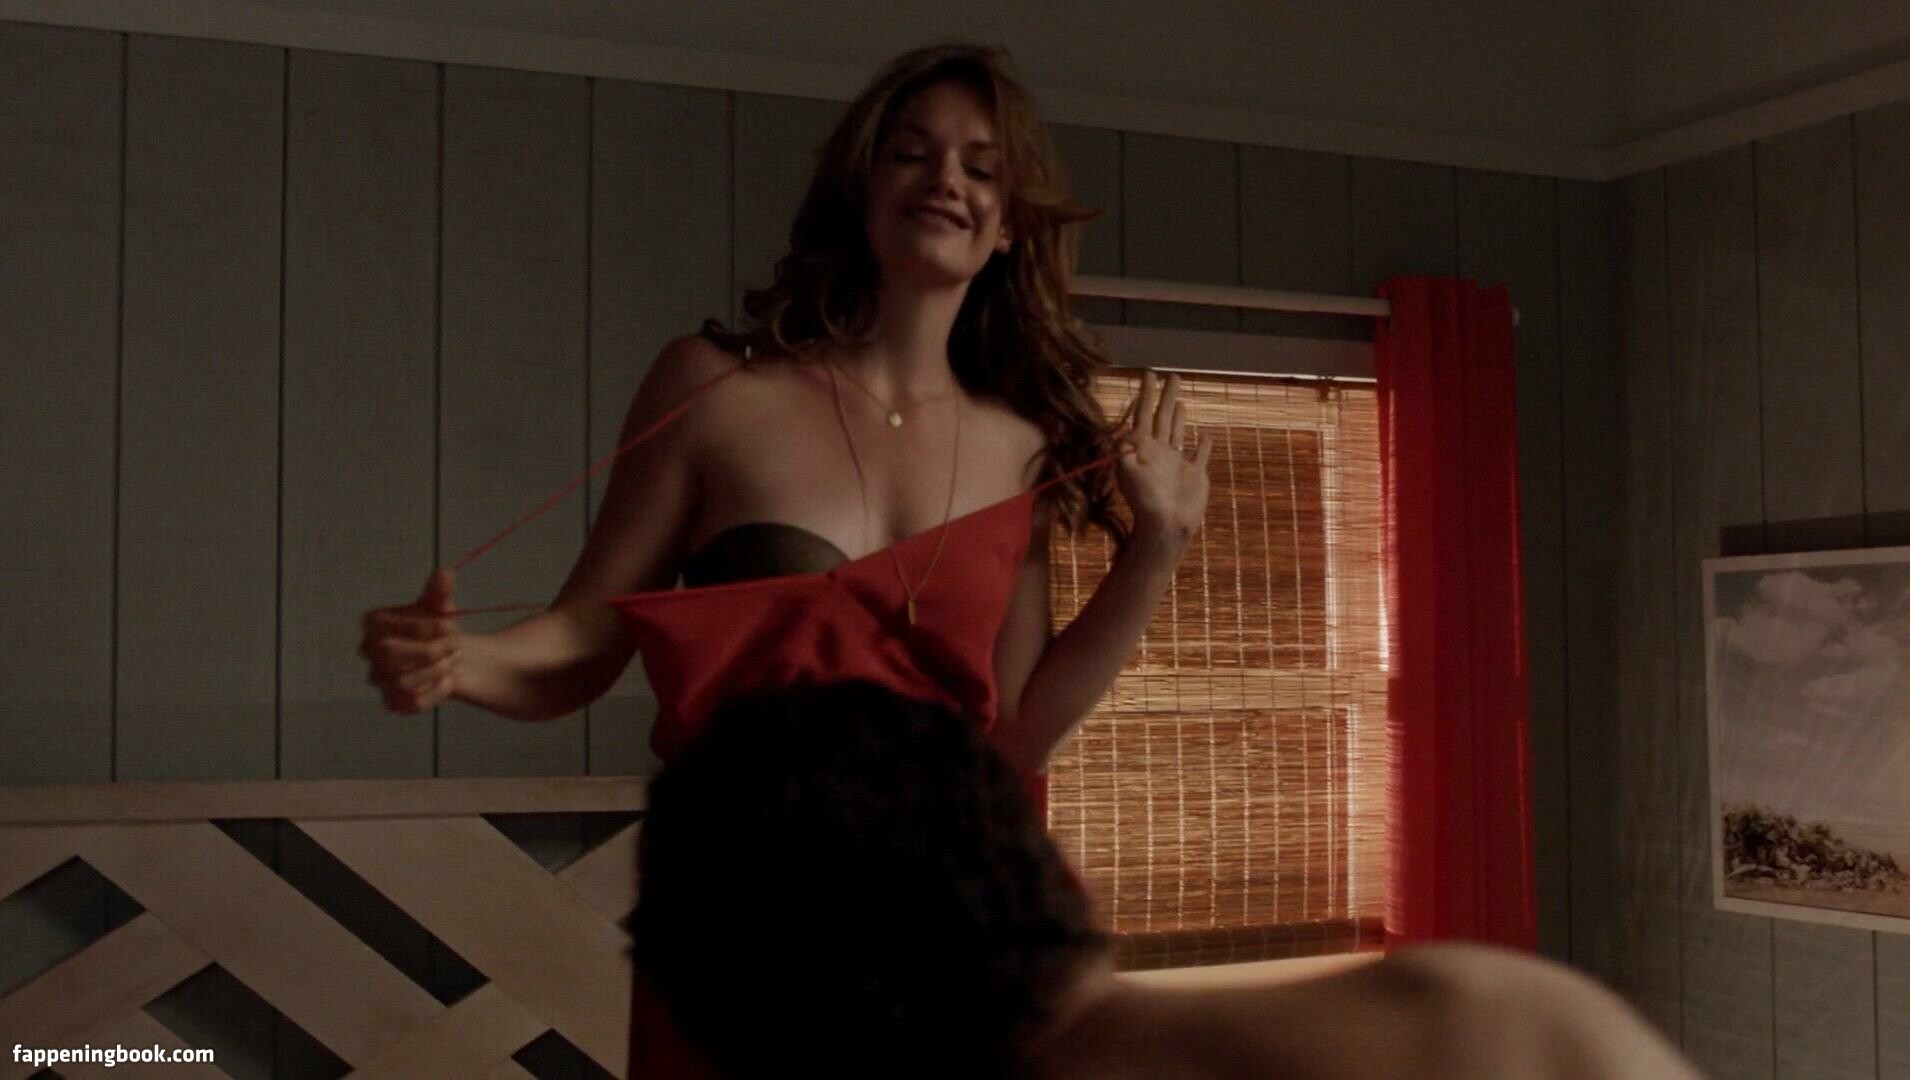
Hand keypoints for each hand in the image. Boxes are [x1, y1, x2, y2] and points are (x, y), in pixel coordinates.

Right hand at [359, 569, 462, 713]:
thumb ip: (440, 592)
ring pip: (402, 682)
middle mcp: (368, 652)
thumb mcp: (439, 605)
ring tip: (454, 661)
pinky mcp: (392, 701)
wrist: (446, 653)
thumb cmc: (436, 625)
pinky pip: (411, 704)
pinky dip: (435, 694)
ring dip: (437, 671)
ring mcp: (378, 679)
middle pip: (391, 656)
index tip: (453, 626)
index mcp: (374, 623)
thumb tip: (444, 574)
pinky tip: (448, 682)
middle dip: (431, 651)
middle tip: (456, 646)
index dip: (428, 628)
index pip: (396, 628)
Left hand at [1115, 370, 1212, 552]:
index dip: (1146, 393)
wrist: (1165, 526)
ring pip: (1178, 431)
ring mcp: (1176, 462)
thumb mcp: (1127, 469)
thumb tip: (1126, 426)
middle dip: (1165, 396)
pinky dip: (1204, 444)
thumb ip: (1126, 446)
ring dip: (1179, 415)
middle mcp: (1159, 451)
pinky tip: (1206, 434)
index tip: (1149, 373)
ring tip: (1180, 400)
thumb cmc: (1144, 500)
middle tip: (1171, 376)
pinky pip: (1199, 455)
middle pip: (1162, 417)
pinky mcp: (1193, 474)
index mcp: (1144, 448)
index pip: (1144, 413)